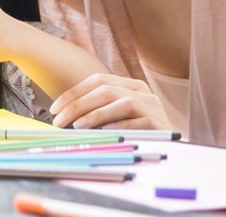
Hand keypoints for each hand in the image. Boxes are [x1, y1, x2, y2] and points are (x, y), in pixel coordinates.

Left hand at [49, 72, 169, 129]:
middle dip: (78, 105)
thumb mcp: (117, 115)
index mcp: (130, 84)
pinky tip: (104, 132)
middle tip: (59, 121)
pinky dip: (119, 125)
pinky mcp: (159, 123)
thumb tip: (63, 116)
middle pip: (105, 90)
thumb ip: (98, 109)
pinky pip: (137, 121)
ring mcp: (153, 105)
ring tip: (77, 126)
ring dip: (95, 114)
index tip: (54, 109)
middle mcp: (142, 90)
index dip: (73, 93)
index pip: (97, 80)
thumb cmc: (137, 130)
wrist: (172, 145)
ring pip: (121, 102)